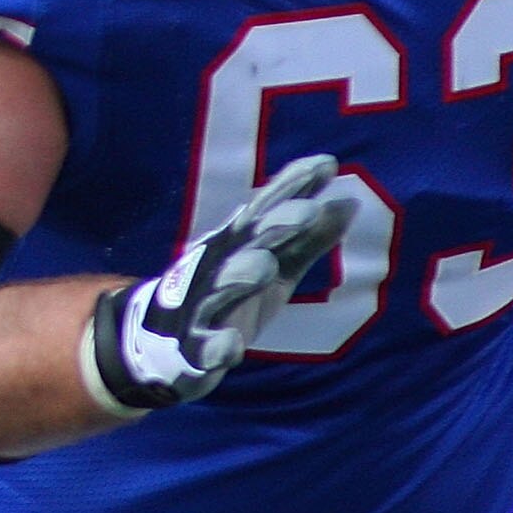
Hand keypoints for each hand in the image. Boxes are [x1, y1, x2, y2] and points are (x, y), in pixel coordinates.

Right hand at [86, 155, 354, 413]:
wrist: (162, 342)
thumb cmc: (228, 294)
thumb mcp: (274, 265)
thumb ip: (308, 238)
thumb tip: (350, 202)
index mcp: (237, 244)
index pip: (267, 209)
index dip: (294, 187)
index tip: (327, 165)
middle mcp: (216, 266)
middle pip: (247, 242)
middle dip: (275, 226)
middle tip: (308, 211)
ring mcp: (201, 305)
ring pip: (220, 289)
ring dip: (239, 275)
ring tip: (264, 266)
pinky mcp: (193, 346)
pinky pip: (203, 347)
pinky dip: (216, 346)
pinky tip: (231, 346)